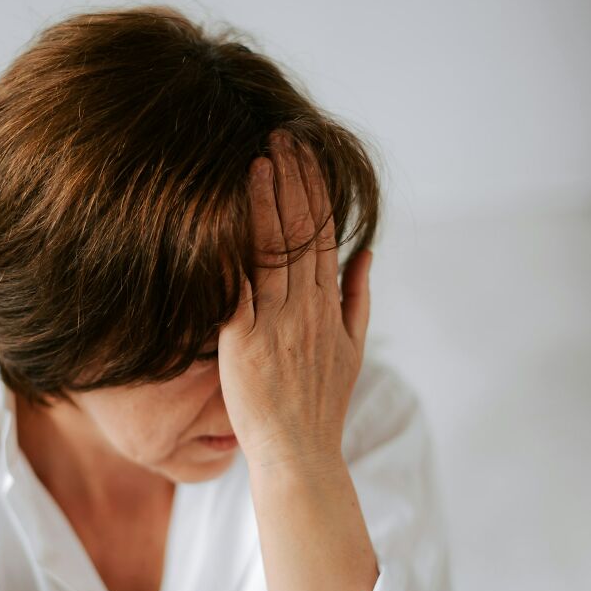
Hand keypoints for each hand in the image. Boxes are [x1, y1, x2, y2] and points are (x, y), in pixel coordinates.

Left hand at [217, 129, 372, 470]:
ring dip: (266, 201)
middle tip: (280, 138)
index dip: (315, 192)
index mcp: (330, 307)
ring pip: (273, 251)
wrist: (297, 452)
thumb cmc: (321, 404)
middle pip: (301, 233)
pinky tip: (224, 216)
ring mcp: (274, 323)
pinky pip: (237, 287)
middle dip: (292, 181)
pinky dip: (233, 250)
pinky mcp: (242, 341)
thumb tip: (366, 253)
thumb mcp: (353, 349)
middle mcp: (305, 308)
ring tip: (259, 160)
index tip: (305, 156)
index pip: (324, 236)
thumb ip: (358, 298)